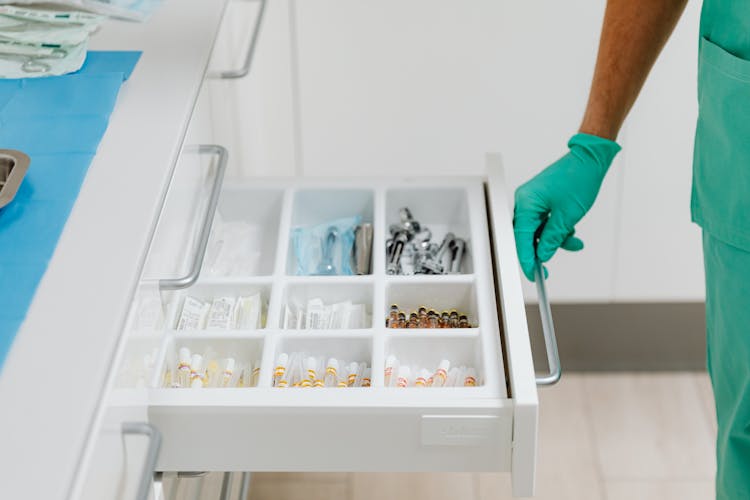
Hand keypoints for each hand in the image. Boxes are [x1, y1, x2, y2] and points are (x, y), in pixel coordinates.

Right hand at [513, 133, 620, 280]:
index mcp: (526, 203)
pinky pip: (544, 222)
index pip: (521, 238)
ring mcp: (533, 200)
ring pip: (538, 230)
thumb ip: (552, 238)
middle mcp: (525, 201)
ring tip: (574, 242)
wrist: (590, 158)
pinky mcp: (541, 200)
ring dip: (554, 239)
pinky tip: (571, 232)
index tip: (532, 274)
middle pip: (527, 236)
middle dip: (542, 250)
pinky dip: (556, 230)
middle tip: (547, 269)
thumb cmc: (579, 178)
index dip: (526, 259)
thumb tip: (543, 255)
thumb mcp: (568, 216)